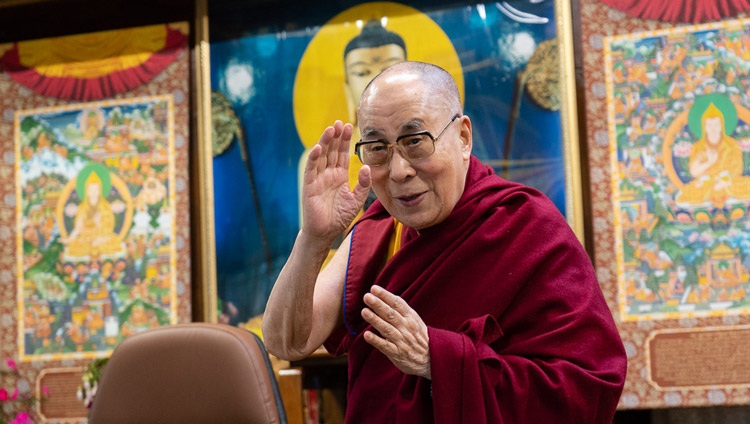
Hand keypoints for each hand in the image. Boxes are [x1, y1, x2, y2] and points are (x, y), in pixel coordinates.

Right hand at [302, 121, 370, 241]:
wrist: (325, 233)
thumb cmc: (339, 217)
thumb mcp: (356, 200)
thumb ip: (363, 184)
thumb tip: (366, 167)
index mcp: (339, 176)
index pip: (342, 154)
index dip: (345, 141)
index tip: (350, 127)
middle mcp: (328, 174)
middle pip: (332, 151)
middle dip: (336, 137)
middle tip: (341, 122)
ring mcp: (318, 178)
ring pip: (321, 156)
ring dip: (325, 142)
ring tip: (331, 129)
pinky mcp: (310, 186)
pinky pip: (311, 169)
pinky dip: (314, 158)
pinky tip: (319, 147)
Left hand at [361, 285, 430, 378]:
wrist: (431, 358)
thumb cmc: (418, 335)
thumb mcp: (414, 319)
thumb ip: (400, 309)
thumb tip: (382, 295)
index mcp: (410, 317)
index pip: (397, 303)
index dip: (385, 295)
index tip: (374, 288)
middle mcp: (406, 327)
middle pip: (391, 314)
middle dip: (378, 305)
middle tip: (367, 297)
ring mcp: (402, 340)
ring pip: (387, 329)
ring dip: (375, 320)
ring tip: (364, 311)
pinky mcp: (397, 353)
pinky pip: (385, 346)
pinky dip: (376, 341)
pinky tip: (366, 335)